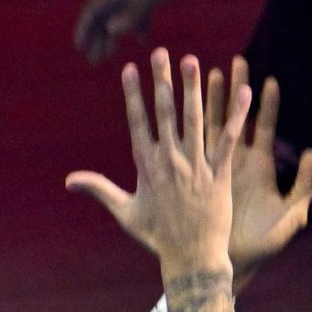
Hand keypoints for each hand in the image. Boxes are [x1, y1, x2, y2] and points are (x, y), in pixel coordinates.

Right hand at [67, 49, 248, 279]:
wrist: (191, 259)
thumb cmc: (157, 237)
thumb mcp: (125, 212)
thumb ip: (99, 190)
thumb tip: (68, 181)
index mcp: (147, 166)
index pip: (138, 122)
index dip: (134, 94)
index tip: (130, 69)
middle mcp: (170, 161)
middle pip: (165, 113)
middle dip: (162, 80)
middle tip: (161, 52)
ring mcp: (195, 166)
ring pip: (195, 119)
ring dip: (193, 89)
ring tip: (192, 61)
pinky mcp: (218, 174)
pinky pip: (227, 139)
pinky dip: (235, 115)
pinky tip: (242, 92)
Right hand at [75, 0, 197, 65]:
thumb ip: (131, 13)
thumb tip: (110, 30)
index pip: (92, 10)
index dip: (84, 28)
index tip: (78, 46)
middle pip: (102, 17)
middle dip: (95, 38)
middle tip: (91, 60)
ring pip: (117, 17)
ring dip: (112, 36)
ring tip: (107, 56)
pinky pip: (137, 15)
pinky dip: (136, 28)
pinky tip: (141, 42)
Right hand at [202, 57, 311, 273]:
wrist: (229, 261)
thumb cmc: (259, 245)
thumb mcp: (289, 218)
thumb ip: (304, 190)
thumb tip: (311, 156)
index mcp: (259, 167)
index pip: (262, 128)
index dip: (266, 106)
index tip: (270, 82)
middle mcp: (239, 161)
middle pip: (238, 117)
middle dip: (237, 89)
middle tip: (237, 61)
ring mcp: (218, 165)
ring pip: (213, 124)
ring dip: (212, 99)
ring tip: (210, 70)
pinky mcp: (200, 175)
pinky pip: (195, 145)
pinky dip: (193, 126)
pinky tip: (189, 102)